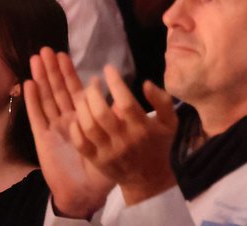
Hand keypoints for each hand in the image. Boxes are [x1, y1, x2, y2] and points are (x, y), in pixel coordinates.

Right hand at [24, 48, 114, 218]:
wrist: (85, 190)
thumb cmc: (103, 165)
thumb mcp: (113, 135)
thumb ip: (113, 114)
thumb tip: (111, 89)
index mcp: (84, 117)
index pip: (75, 89)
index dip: (68, 73)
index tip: (63, 55)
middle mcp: (67, 118)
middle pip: (58, 89)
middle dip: (52, 70)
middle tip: (46, 49)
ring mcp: (53, 127)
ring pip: (46, 98)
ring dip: (41, 79)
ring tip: (36, 59)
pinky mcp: (42, 138)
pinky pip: (37, 116)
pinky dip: (32, 100)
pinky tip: (28, 83)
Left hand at [69, 66, 178, 206]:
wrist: (148, 179)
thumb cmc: (159, 144)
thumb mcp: (170, 121)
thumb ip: (162, 101)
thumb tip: (146, 83)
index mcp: (142, 128)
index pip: (126, 102)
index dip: (115, 83)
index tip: (109, 69)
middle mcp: (124, 140)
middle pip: (102, 113)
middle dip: (94, 92)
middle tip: (94, 81)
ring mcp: (108, 152)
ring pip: (88, 126)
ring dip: (83, 106)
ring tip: (84, 95)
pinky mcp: (96, 160)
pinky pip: (80, 142)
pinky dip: (76, 126)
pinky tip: (78, 115)